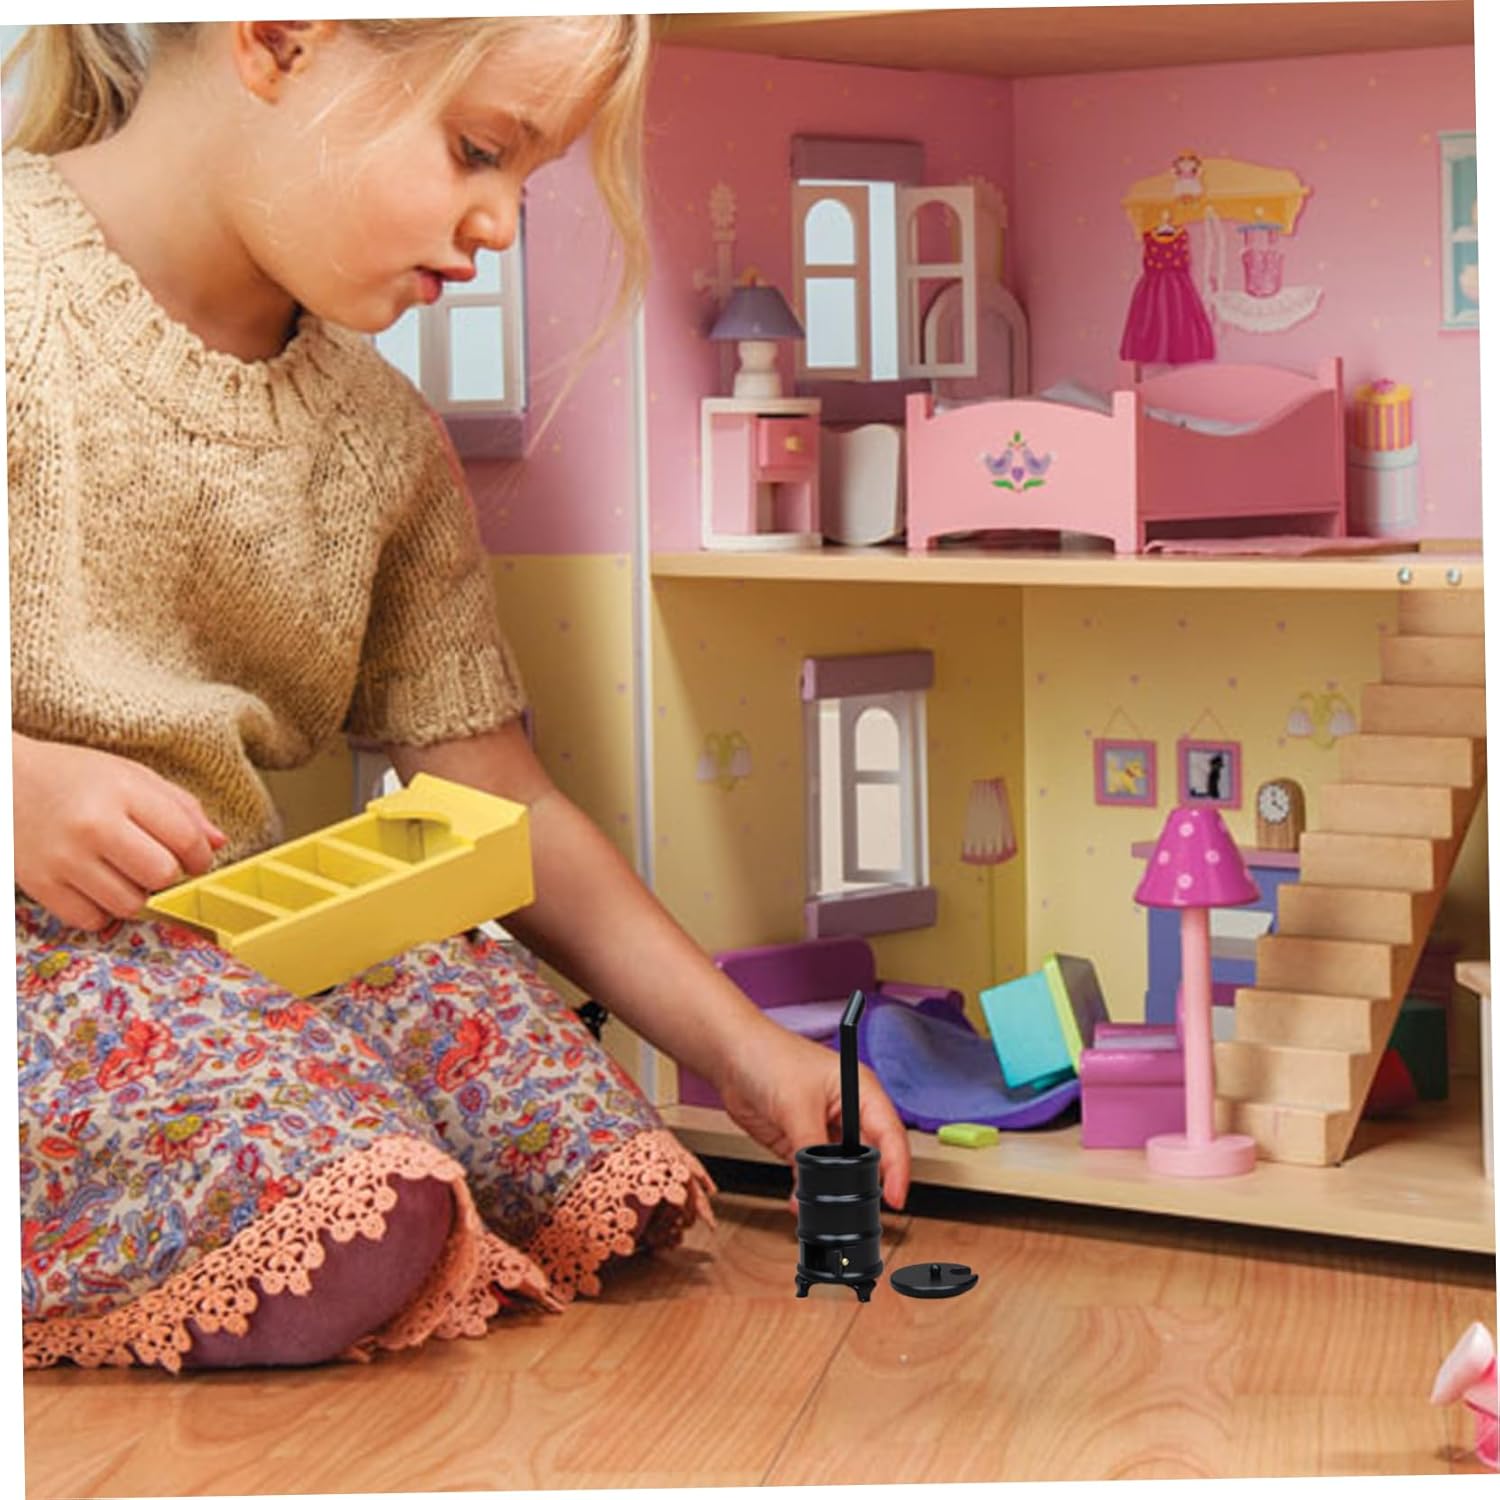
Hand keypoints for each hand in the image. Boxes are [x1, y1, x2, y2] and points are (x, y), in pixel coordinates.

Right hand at [12, 733, 226, 931]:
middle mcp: (92, 826)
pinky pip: (91, 920)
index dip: (201, 857)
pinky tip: (98, 888)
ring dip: (137, 896)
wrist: (4, 780)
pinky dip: (102, 911)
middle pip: (161, 875)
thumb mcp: (131, 776)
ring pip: (129, 904)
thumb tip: (218, 843)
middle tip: (157, 865)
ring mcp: (63, 858)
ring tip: (125, 874)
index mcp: (122, 792)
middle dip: (169, 876)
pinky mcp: (39, 884)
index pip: (184, 838)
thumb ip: (180, 807)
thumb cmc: (74, 777)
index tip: (196, 860)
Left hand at [713, 1017, 911, 1211]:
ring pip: (841, 1171)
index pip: (891, 1134)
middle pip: (870, 1157)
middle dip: (864, 1185)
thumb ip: (812, 1146)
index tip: (895, 1198)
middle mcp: (848, 1112)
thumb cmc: (769, 1056)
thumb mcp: (796, 1103)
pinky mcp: (802, 1143)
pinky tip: (799, 1198)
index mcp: (861, 1091)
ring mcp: (825, 1129)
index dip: (898, 1168)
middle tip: (855, 1208)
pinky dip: (808, 1189)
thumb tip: (821, 1184)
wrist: (730, 1056)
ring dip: (832, 1190)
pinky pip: (813, 1174)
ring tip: (821, 1205)